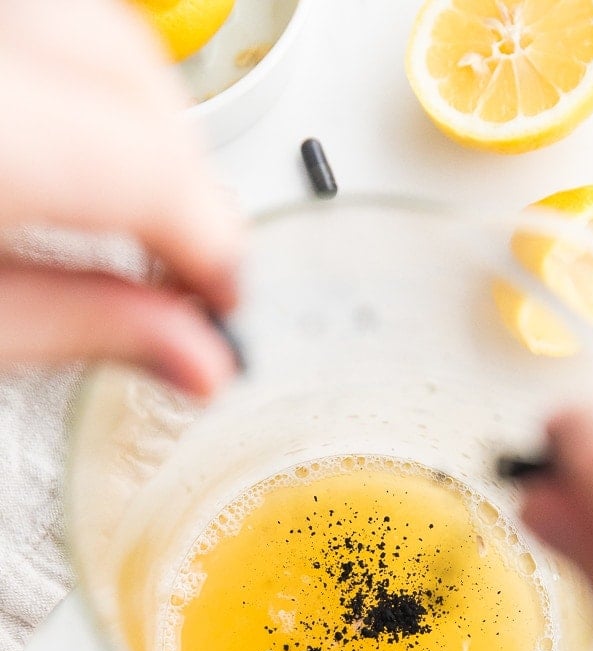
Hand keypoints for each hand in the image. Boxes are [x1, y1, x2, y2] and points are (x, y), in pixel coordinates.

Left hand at [0, 0, 237, 393]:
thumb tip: (200, 358)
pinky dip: (91, 84)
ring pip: (103, 31)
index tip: (224, 299)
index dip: (211, 240)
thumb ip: (84, 329)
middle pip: (137, 78)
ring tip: (138, 204)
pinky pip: (52, 24)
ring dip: (146, 120)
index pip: (148, 165)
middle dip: (187, 174)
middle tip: (190, 261)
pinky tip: (79, 146)